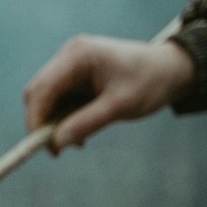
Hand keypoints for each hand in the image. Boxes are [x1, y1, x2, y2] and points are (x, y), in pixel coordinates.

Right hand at [22, 35, 196, 152]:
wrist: (171, 69)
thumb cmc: (150, 82)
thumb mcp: (120, 106)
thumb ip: (86, 123)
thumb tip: (55, 143)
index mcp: (78, 55)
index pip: (41, 89)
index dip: (35, 119)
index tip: (41, 146)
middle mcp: (69, 55)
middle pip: (38, 93)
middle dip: (43, 123)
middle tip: (57, 150)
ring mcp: (71, 64)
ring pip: (47, 98)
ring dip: (55, 123)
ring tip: (78, 142)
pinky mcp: (76, 75)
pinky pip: (59, 99)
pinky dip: (65, 118)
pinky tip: (81, 131)